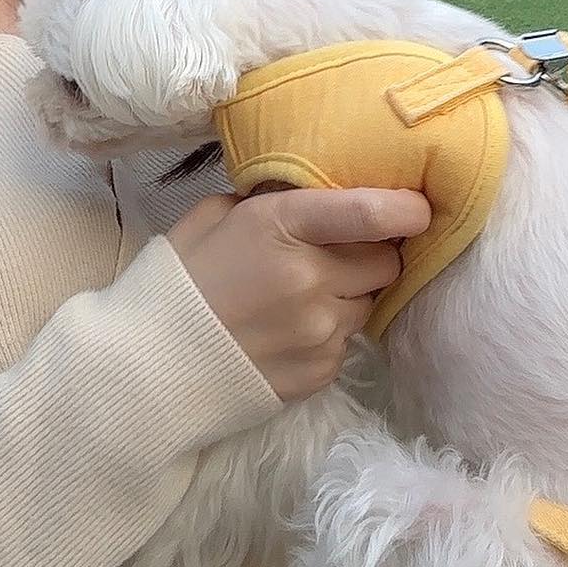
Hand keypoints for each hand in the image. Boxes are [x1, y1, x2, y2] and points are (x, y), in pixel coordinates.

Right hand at [168, 186, 430, 402]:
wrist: (148, 366)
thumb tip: (306, 193)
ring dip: (348, 294)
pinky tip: (289, 331)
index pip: (368, 213)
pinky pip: (347, 342)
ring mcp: (318, 331)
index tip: (419, 207)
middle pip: (385, 260)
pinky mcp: (320, 373)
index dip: (405, 208)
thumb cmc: (176, 281)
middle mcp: (309, 279)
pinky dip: (329, 332)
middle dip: (371, 253)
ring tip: (304, 296)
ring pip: (368, 302)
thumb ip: (266, 201)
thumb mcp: (211, 217)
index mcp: (278, 229)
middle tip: (339, 252)